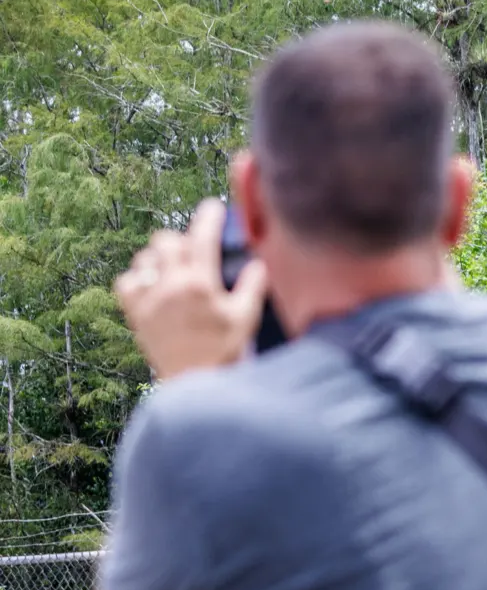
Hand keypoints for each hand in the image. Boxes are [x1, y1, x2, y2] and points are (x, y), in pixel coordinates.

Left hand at [115, 199, 268, 380]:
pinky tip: (151, 285)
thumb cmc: (223, 352)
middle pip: (166, 240)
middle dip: (181, 238)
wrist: (193, 383)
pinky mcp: (136, 314)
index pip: (202, 237)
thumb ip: (252, 286)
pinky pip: (126, 282)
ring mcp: (149, 299)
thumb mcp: (245, 318)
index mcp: (200, 284)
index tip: (213, 207)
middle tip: (194, 248)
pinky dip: (137, 278)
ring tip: (173, 267)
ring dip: (159, 256)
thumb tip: (258, 263)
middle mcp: (171, 286)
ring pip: (145, 258)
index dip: (208, 217)